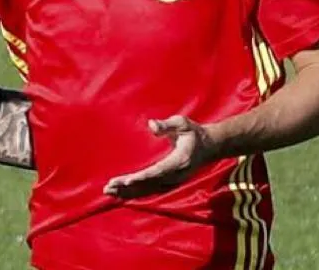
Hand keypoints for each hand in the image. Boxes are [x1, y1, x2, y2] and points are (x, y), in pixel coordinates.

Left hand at [103, 116, 217, 198]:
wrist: (210, 147)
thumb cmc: (194, 133)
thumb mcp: (183, 124)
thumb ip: (167, 125)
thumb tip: (151, 125)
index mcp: (178, 162)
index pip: (156, 172)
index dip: (140, 177)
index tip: (125, 181)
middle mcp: (175, 176)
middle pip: (148, 184)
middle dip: (127, 188)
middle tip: (108, 188)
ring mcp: (173, 182)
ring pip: (148, 191)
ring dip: (129, 193)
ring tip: (109, 193)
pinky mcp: (170, 184)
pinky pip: (151, 191)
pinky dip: (136, 194)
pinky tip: (122, 195)